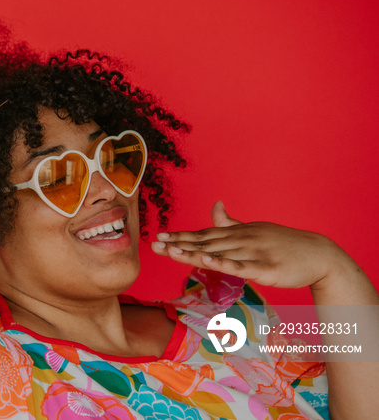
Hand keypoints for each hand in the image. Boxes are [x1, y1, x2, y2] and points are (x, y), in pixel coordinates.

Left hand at [150, 201, 352, 288]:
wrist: (318, 255)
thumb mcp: (254, 230)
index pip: (203, 235)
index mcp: (236, 233)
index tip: (159, 238)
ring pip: (217, 253)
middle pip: (204, 243)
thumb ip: (231, 223)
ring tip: (171, 252)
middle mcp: (240, 240)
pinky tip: (206, 260)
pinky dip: (223, 262)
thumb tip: (215, 206)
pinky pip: (240, 265)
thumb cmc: (283, 244)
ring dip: (193, 252)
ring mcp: (252, 252)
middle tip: (154, 245)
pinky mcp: (264, 267)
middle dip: (178, 244)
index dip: (180, 237)